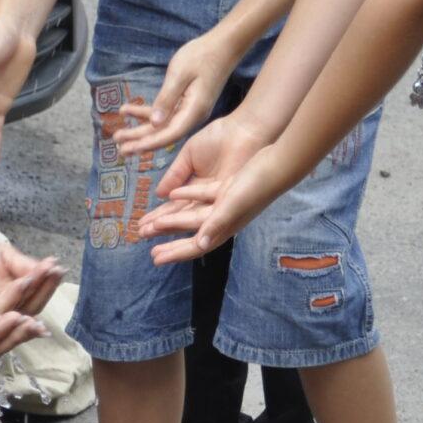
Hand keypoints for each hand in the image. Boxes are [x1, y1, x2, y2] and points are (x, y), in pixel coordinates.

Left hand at [115, 28, 240, 156]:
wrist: (223, 46)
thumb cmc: (202, 56)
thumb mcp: (179, 75)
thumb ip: (166, 99)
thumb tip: (154, 123)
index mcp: (194, 111)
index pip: (169, 134)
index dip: (149, 143)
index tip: (130, 148)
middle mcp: (193, 115)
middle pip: (164, 133)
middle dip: (140, 141)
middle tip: (118, 148)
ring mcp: (190, 109)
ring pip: (162, 124)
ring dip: (140, 129)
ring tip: (118, 134)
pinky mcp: (187, 102)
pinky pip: (165, 112)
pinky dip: (147, 113)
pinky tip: (128, 111)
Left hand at [138, 131, 288, 265]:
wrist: (278, 164)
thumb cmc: (257, 185)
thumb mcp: (232, 204)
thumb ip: (216, 224)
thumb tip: (200, 245)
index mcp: (225, 226)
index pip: (195, 245)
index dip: (174, 253)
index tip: (154, 258)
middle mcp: (224, 219)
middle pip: (190, 232)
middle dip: (168, 238)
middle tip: (145, 241)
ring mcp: (226, 204)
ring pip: (193, 214)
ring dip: (172, 217)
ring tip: (151, 220)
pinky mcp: (228, 188)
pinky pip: (202, 195)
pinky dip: (187, 196)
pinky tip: (172, 194)